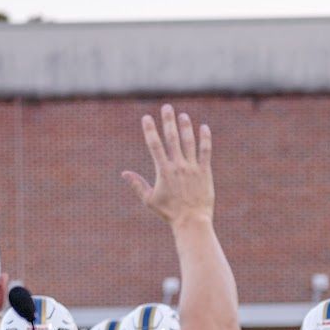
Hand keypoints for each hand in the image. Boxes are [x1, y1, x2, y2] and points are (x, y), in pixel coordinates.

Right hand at [123, 104, 214, 226]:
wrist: (192, 221)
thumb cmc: (169, 213)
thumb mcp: (149, 200)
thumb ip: (137, 185)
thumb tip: (124, 173)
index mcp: (163, 171)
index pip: (154, 145)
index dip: (150, 130)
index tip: (146, 117)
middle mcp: (178, 166)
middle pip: (172, 139)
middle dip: (168, 122)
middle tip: (167, 108)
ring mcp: (192, 168)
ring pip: (189, 142)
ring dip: (185, 127)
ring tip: (183, 115)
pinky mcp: (205, 172)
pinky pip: (205, 152)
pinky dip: (205, 139)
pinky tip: (204, 127)